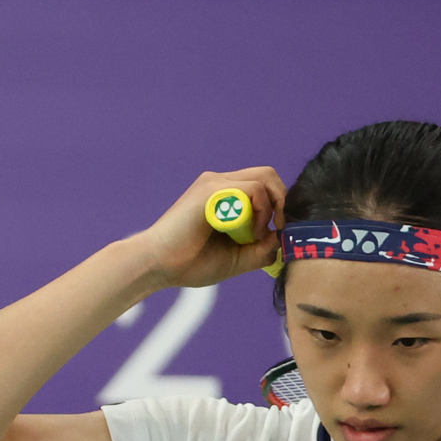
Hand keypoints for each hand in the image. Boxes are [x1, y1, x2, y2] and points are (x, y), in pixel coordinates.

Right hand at [130, 168, 285, 288]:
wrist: (157, 265)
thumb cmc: (189, 263)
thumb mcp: (236, 258)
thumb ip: (261, 249)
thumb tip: (283, 239)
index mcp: (224, 196)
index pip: (264, 186)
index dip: (278, 206)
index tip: (277, 232)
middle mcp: (220, 183)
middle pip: (268, 175)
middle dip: (282, 201)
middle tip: (277, 228)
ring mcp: (215, 184)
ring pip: (264, 179)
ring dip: (271, 208)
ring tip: (257, 235)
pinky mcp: (212, 190)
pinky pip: (252, 189)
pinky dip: (261, 211)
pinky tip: (250, 232)